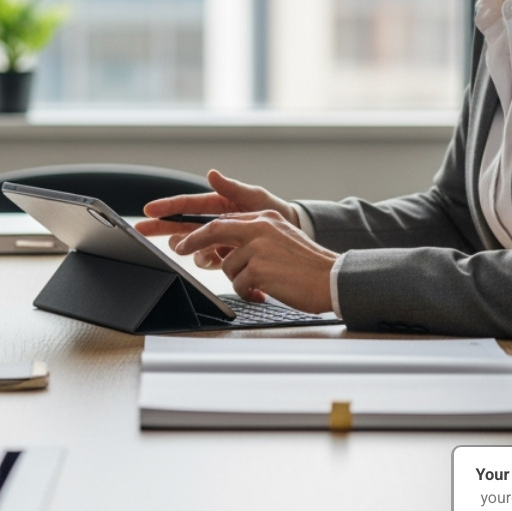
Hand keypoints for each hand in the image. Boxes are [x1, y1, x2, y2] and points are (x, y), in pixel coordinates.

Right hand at [135, 169, 299, 267]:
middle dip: (160, 228)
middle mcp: (212, 222)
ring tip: (192, 249)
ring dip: (189, 248)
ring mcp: (217, 240)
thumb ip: (233, 187)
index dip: (166, 207)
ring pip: (192, 246)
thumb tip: (213, 173)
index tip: (148, 210)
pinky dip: (208, 261)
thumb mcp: (255, 196)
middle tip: (143, 232)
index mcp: (216, 204)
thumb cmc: (273, 210)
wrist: (291, 235)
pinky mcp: (224, 256)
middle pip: (179, 226)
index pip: (186, 204)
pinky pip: (208, 261)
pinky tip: (216, 261)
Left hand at [169, 211, 337, 315]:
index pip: (225, 220)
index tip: (186, 238)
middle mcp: (260, 227)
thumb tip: (226, 246)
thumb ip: (255, 237)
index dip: (202, 230)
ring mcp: (258, 247)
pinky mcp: (258, 268)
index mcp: (265, 218)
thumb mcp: (281, 239)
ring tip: (259, 284)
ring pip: (227, 265)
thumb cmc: (308, 265)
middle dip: (191, 240)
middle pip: (213, 230)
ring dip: (238, 280)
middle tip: (178, 248)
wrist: (332, 278)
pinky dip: (246, 292)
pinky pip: (237, 284)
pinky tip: (263, 293)